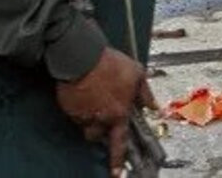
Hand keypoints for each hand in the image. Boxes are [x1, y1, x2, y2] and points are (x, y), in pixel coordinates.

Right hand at [56, 47, 154, 176]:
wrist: (83, 56)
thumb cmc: (111, 64)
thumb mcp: (136, 74)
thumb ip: (145, 93)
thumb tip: (153, 106)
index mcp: (119, 113)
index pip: (119, 142)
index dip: (117, 159)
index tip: (116, 173)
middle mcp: (100, 118)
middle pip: (98, 135)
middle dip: (100, 128)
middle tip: (102, 112)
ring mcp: (83, 114)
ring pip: (86, 124)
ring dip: (89, 117)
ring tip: (92, 97)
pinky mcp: (68, 108)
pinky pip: (74, 113)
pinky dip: (78, 106)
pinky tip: (83, 91)